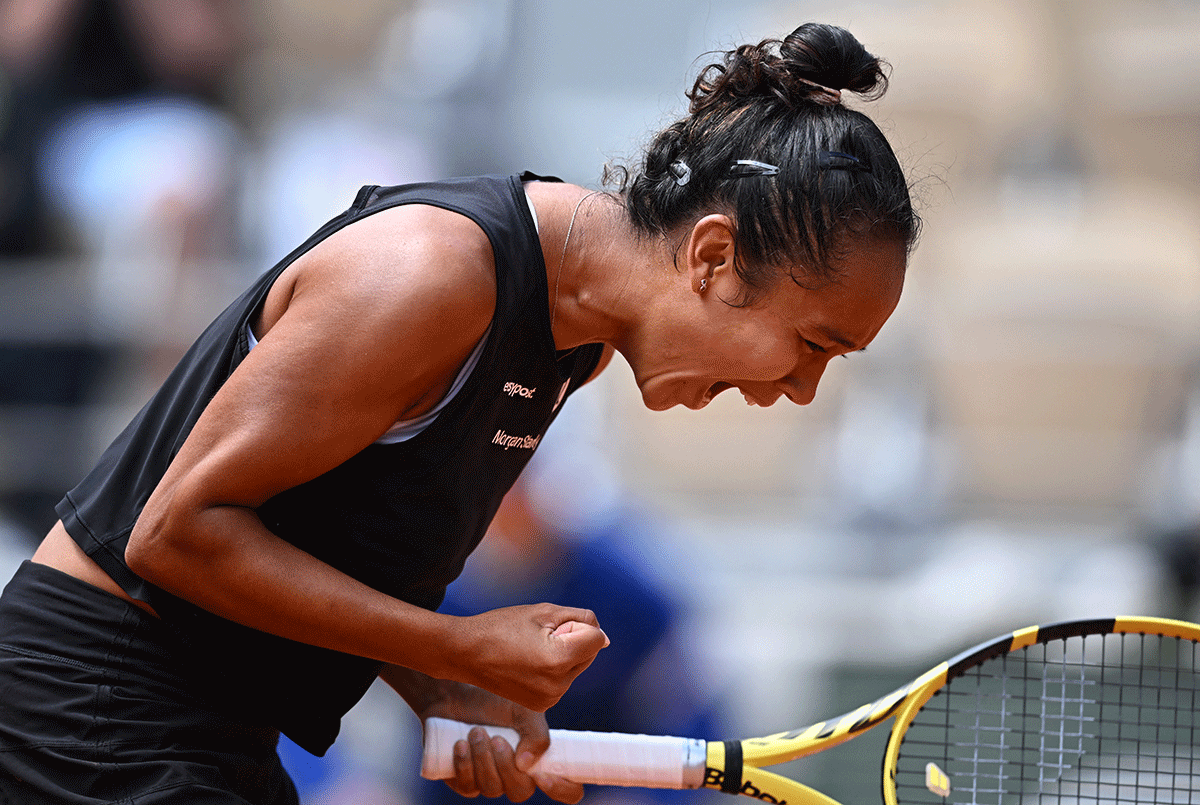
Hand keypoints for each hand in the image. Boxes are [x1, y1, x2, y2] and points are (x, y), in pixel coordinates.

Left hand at [385, 670, 585, 802]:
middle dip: (506, 766)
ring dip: (483, 759)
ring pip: (491, 788)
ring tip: (476, 731)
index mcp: (540, 758)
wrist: (456, 691)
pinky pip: (467, 787)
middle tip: (497, 738)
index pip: (567, 789)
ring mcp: (489, 779)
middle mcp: (516, 774)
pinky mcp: (464, 780)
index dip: (562, 790)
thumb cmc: (494, 698)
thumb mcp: (523, 708)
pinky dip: (464, 765)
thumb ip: (535, 733)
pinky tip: (460, 744)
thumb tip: (525, 765)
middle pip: (520, 791)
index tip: (542, 775)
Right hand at [457, 603, 608, 711]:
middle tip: (538, 637)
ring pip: (576, 667)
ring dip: (563, 655)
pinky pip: (562, 680)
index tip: (549, 627)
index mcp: (559, 660)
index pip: (596, 638)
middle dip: (572, 641)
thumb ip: (582, 619)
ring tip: (530, 650)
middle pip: (589, 654)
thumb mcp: (544, 611)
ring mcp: (550, 699)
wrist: (466, 653)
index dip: (576, 625)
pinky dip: (553, 670)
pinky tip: (528, 664)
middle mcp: (558, 685)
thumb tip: (604, 639)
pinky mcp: (542, 705)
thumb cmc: (502, 626)